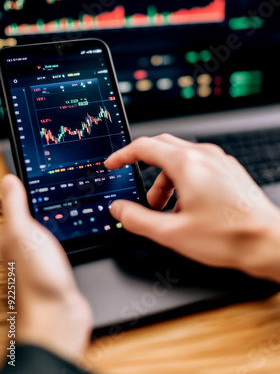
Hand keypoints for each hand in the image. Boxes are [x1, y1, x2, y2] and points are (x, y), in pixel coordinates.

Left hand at [1, 174, 92, 364]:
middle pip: (22, 223)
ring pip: (39, 234)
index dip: (14, 195)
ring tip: (53, 206)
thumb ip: (14, 207)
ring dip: (45, 221)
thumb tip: (8, 181)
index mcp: (9, 239)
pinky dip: (59, 236)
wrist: (58, 316)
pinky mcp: (55, 269)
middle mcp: (20, 250)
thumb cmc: (37, 278)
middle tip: (38, 189)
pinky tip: (67, 231)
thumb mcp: (23, 233)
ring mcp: (38, 261)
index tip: (22, 179)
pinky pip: (54, 246)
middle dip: (29, 207)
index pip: (9, 212)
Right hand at [105, 134, 279, 282]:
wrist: (268, 242)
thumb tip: (119, 210)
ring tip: (164, 210)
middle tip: (138, 191)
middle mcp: (204, 155)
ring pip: (180, 159)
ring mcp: (219, 161)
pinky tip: (187, 207)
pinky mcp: (228, 170)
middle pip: (162, 148)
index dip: (123, 155)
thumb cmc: (228, 237)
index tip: (113, 164)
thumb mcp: (172, 233)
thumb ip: (138, 219)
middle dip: (145, 168)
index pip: (144, 147)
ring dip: (165, 180)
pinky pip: (198, 166)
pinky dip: (184, 180)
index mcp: (187, 164)